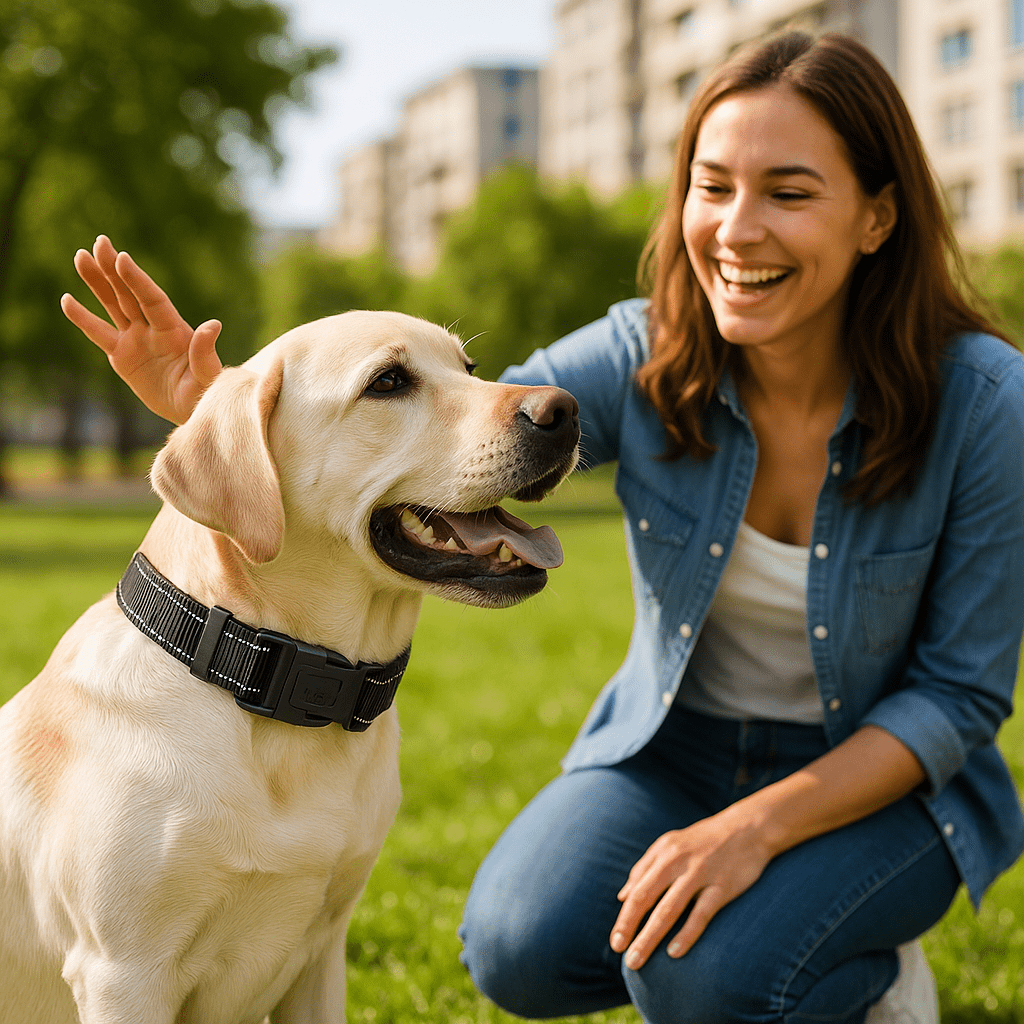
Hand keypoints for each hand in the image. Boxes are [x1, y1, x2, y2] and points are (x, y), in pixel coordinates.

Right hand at [60, 235, 222, 424]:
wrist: (191, 410)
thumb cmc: (205, 393)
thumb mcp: (208, 376)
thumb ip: (205, 352)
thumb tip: (213, 325)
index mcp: (174, 330)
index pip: (152, 300)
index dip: (137, 280)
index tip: (122, 258)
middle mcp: (152, 329)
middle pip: (129, 294)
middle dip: (114, 269)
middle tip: (100, 242)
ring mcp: (135, 339)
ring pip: (112, 305)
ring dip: (97, 282)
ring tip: (81, 256)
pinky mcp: (121, 355)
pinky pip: (99, 333)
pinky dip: (82, 318)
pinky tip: (67, 300)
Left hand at [610, 805, 772, 969]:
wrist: (748, 828)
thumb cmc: (704, 841)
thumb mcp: (671, 846)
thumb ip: (645, 868)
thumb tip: (622, 896)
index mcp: (663, 852)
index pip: (637, 889)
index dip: (624, 917)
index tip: (615, 942)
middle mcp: (677, 861)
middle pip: (646, 898)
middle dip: (629, 927)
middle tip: (620, 954)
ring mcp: (699, 873)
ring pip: (669, 909)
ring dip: (650, 936)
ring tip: (636, 960)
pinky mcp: (722, 886)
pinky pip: (701, 913)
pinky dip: (686, 933)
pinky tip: (673, 952)